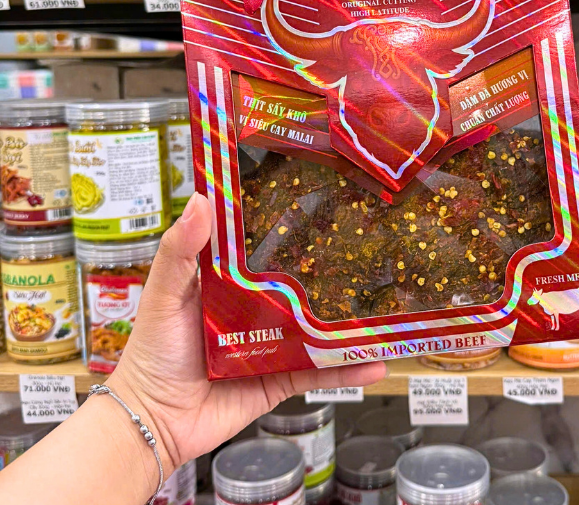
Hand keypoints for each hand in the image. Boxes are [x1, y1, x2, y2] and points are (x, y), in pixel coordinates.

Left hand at [109, 192, 386, 476]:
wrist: (153, 421)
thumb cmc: (153, 352)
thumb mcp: (164, 293)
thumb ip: (180, 250)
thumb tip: (200, 198)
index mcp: (230, 284)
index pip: (263, 249)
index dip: (287, 228)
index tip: (319, 202)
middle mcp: (255, 311)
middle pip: (300, 287)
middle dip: (332, 273)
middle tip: (369, 249)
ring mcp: (271, 345)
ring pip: (318, 329)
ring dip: (349, 323)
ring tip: (385, 307)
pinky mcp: (280, 379)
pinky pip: (318, 372)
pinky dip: (347, 369)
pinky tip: (375, 361)